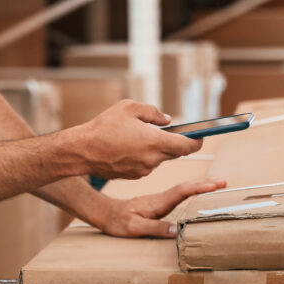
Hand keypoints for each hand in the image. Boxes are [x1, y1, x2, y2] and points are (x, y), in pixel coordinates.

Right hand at [77, 100, 203, 178]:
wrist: (82, 151)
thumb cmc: (104, 127)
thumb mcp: (129, 107)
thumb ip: (153, 112)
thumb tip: (167, 120)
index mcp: (155, 141)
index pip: (187, 146)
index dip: (197, 141)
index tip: (200, 136)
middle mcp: (153, 159)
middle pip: (174, 152)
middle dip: (173, 141)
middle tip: (165, 130)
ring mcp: (144, 170)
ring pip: (159, 158)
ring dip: (155, 148)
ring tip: (136, 136)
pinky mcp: (135, 176)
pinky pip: (147, 164)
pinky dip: (143, 156)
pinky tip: (127, 147)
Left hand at [94, 178, 225, 237]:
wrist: (106, 213)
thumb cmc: (119, 222)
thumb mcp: (134, 228)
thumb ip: (155, 228)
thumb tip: (177, 231)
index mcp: (157, 203)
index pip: (180, 192)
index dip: (198, 188)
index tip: (213, 185)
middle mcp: (160, 198)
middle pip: (185, 187)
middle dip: (205, 183)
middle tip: (223, 181)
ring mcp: (160, 199)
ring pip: (183, 188)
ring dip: (200, 185)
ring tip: (217, 183)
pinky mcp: (159, 202)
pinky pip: (179, 193)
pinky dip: (192, 189)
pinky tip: (198, 189)